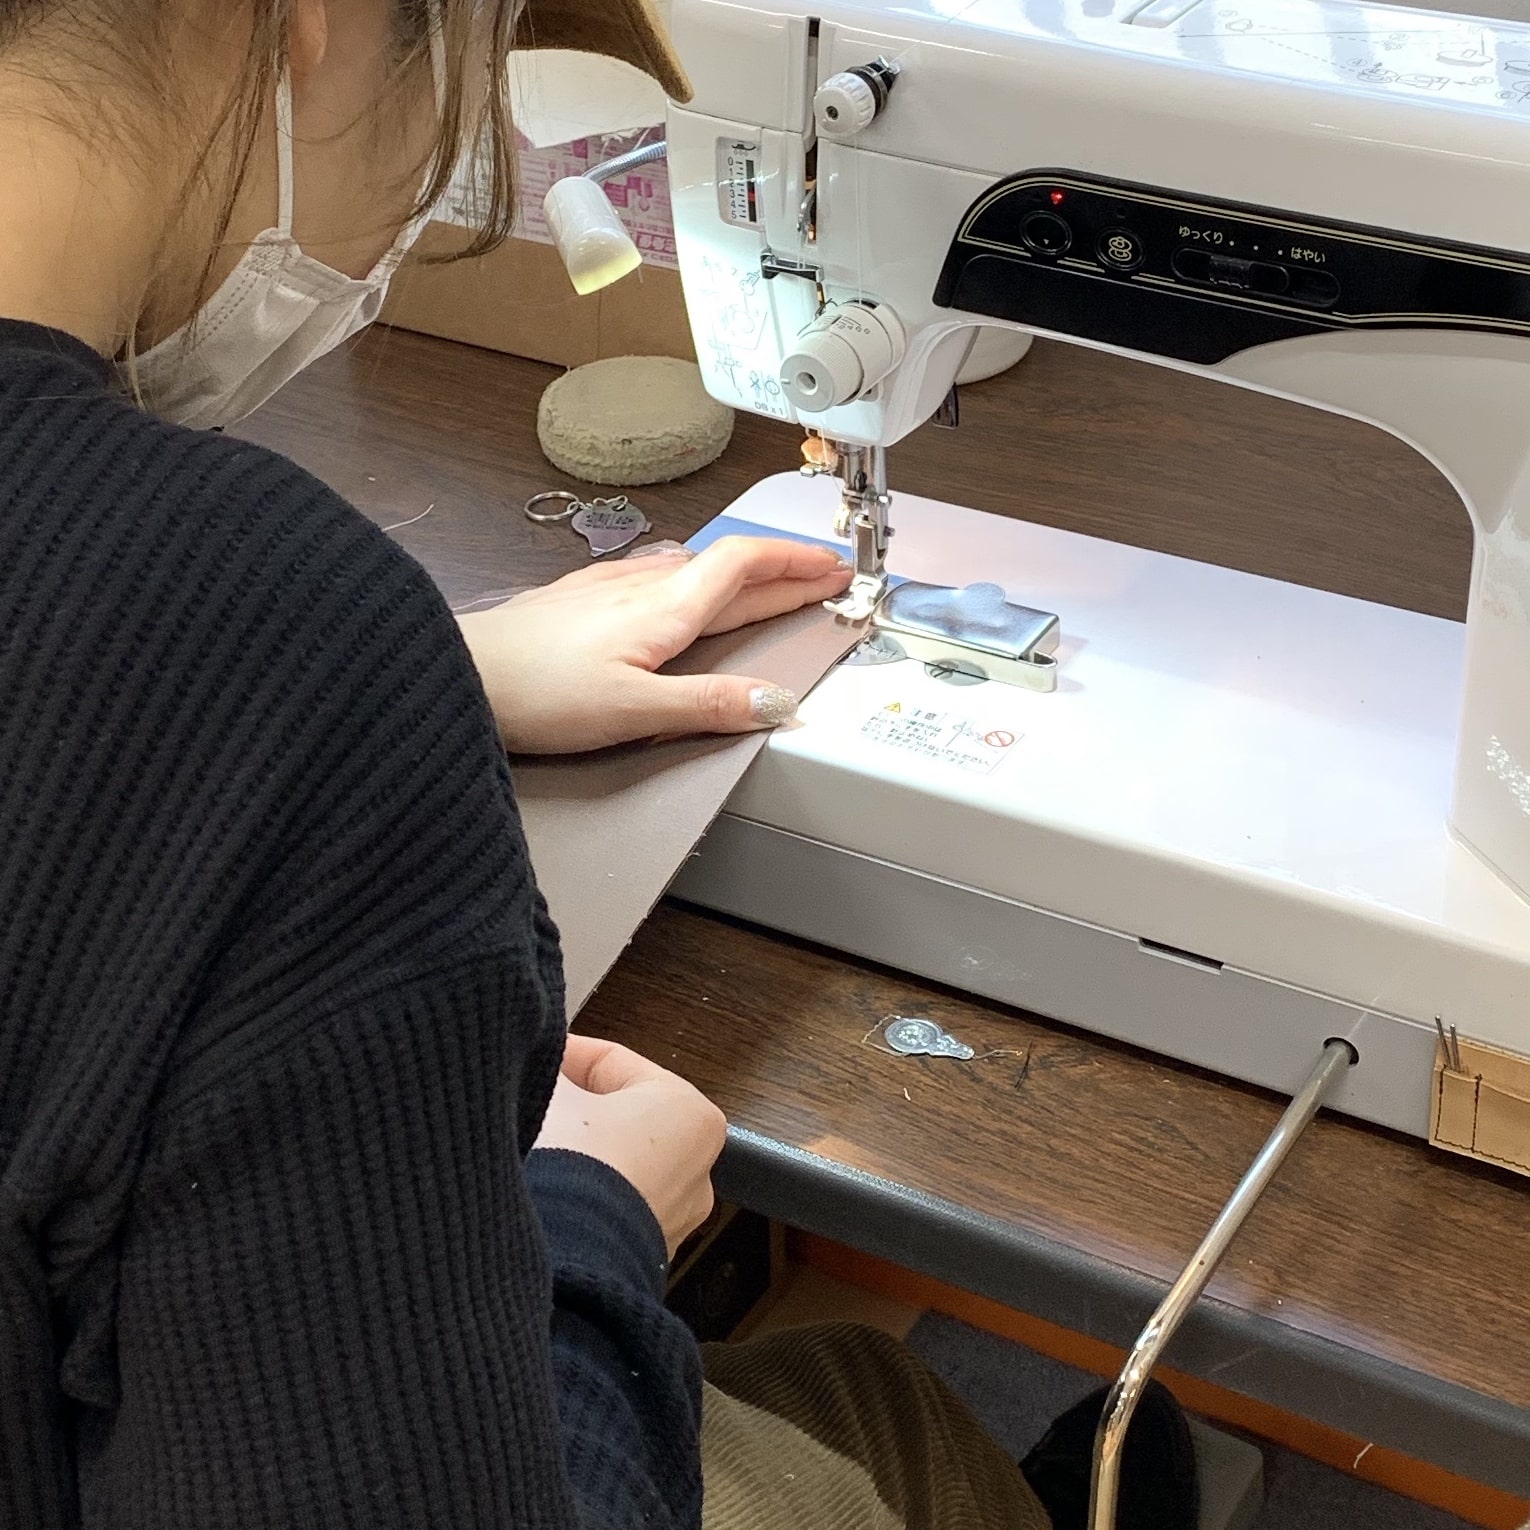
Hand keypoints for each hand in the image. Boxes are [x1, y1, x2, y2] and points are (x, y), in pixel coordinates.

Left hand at [457, 536, 852, 753]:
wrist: (457, 674)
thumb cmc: (534, 693)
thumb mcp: (635, 710)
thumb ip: (710, 704)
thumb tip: (777, 702)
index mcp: (663, 608)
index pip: (745, 565)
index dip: (794, 563)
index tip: (832, 568)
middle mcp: (639, 587)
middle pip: (727, 567)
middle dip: (781, 570)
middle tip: (821, 576)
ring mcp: (606, 587)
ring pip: (691, 568)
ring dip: (739, 574)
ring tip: (765, 584)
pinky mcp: (578, 598)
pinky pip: (655, 575)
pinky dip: (691, 579)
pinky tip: (677, 587)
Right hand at [534, 1034, 726, 1257]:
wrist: (563, 1264)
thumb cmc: (570, 1167)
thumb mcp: (551, 1095)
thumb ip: (547, 1071)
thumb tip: (534, 1064)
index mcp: (689, 1112)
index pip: (611, 1061)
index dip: (560, 1055)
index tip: (526, 1057)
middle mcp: (696, 1169)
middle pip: (614, 1115)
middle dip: (568, 1108)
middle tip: (522, 1101)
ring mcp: (670, 1221)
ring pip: (608, 1165)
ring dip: (568, 1154)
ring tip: (522, 1146)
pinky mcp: (640, 1260)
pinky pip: (602, 1210)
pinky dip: (574, 1198)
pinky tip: (534, 1193)